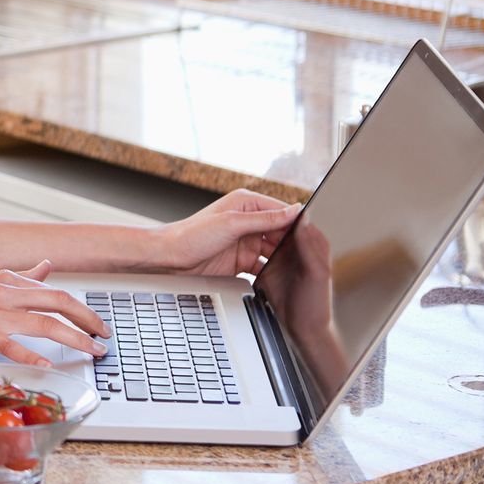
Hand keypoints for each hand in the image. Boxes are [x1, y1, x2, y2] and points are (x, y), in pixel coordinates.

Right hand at [0, 260, 109, 365]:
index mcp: (7, 278)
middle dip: (87, 319)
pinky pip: (15, 347)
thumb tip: (47, 266)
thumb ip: (22, 278)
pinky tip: (50, 365)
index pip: (54, 291)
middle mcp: (3, 291)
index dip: (81, 308)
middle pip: (57, 301)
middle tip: (104, 337)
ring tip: (92, 352)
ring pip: (45, 324)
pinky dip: (35, 357)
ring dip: (75, 340)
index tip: (96, 323)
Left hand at [160, 189, 300, 276]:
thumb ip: (264, 219)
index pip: (281, 211)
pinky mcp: (242, 260)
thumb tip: (293, 211)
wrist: (169, 258)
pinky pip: (264, 265)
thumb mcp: (232, 224)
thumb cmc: (191, 235)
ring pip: (275, 250)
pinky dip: (273, 272)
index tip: (314, 235)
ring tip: (300, 270)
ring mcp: (246, 241)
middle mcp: (248, 221)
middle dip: (294, 244)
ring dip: (285, 259)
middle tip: (311, 257)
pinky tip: (282, 279)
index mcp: (246, 204)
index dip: (298, 222)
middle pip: (281, 232)